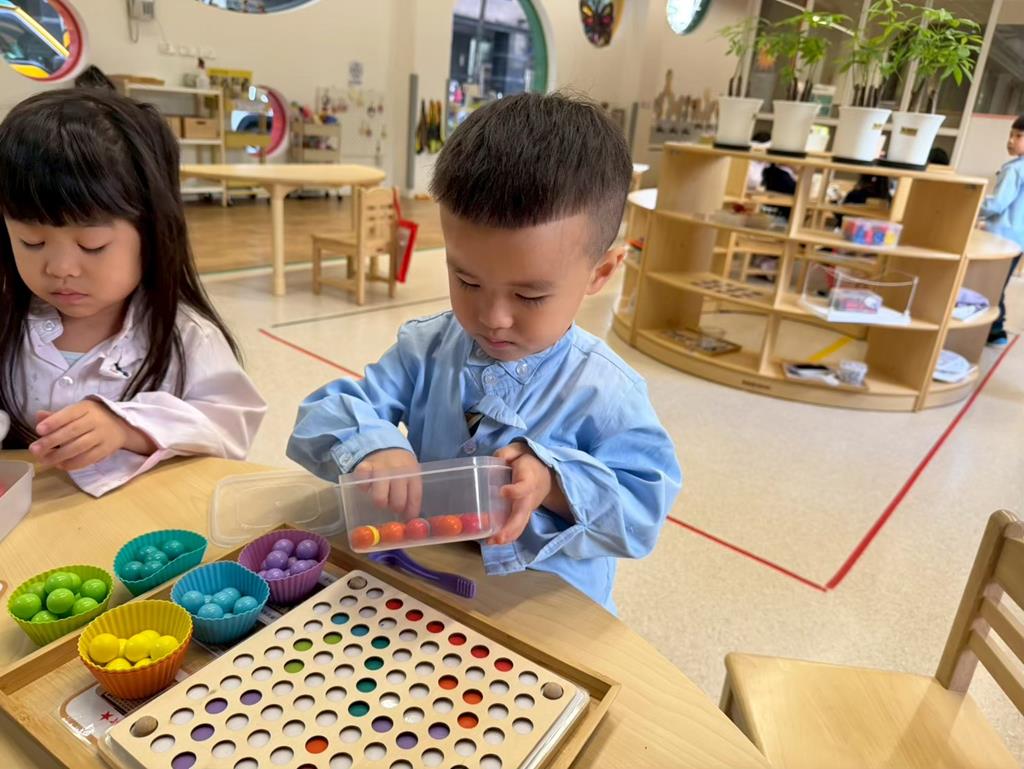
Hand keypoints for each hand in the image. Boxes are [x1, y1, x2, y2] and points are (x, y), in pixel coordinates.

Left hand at [30, 401, 156, 470]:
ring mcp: (103, 436)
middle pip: (73, 431)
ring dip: (60, 456)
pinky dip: (73, 464)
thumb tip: (39, 416)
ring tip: (44, 460)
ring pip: (80, 447)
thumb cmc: (93, 417)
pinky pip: (89, 458)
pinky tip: (60, 465)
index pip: (69, 414)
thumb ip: (57, 416)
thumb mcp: (78, 412)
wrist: (122, 426)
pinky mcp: (107, 449)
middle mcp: (96, 420)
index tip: (38, 430)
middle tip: (34, 449)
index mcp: (87, 408)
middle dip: (52, 441)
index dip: (54, 422)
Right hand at [354, 449, 421, 518]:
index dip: (411, 511)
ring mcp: (380, 468)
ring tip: (382, 499)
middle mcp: (398, 471)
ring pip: (379, 497)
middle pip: (397, 501)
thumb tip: (410, 517)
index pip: (414, 497)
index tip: (408, 518)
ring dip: (380, 502)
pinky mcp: (365, 467)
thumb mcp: (412, 472)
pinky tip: (368, 488)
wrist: (386, 445)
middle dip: (395, 508)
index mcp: (412, 473)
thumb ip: (412, 490)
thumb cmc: (401, 465)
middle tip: (393, 506)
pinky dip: (364, 488)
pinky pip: (362, 484)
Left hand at [489, 442, 566, 545]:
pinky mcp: (523, 514)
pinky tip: (492, 541)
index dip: (515, 490)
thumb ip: (507, 453)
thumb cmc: (528, 461)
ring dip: (508, 536)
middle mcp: (529, 496)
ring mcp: (527, 508)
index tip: (503, 491)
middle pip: (523, 514)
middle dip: (511, 527)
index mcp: (529, 479)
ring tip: (491, 543)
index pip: (524, 487)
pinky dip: (507, 536)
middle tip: (497, 537)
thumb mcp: (519, 450)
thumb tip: (496, 459)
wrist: (545, 474)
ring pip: (521, 525)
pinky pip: (517, 527)